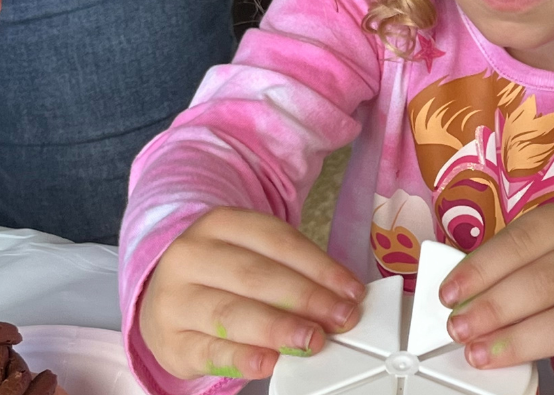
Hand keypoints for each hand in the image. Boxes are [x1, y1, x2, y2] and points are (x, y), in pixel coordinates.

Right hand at [137, 208, 364, 381]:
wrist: (167, 294)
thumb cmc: (222, 274)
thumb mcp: (253, 254)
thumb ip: (292, 271)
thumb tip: (341, 299)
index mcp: (219, 224)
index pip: (279, 242)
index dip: (321, 267)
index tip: (352, 291)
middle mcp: (190, 257)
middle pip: (256, 276)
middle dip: (305, 298)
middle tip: (340, 317)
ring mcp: (174, 300)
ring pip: (232, 313)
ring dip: (279, 328)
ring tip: (312, 340)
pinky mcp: (169, 342)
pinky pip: (209, 351)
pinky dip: (242, 358)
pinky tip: (269, 362)